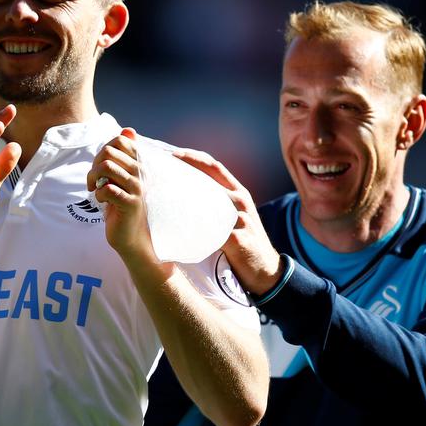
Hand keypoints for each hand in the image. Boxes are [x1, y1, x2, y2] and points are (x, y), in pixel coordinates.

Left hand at [87, 128, 165, 272]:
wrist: (130, 236)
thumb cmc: (121, 205)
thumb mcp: (119, 177)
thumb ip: (122, 155)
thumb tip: (128, 129)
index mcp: (138, 163)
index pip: (120, 140)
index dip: (103, 151)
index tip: (100, 168)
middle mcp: (141, 172)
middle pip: (108, 152)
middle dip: (94, 165)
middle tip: (93, 181)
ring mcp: (137, 188)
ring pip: (106, 167)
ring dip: (93, 178)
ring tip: (94, 189)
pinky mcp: (130, 204)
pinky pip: (107, 189)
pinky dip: (99, 194)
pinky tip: (101, 200)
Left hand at [172, 149, 281, 294]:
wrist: (266, 272)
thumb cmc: (244, 244)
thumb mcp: (233, 217)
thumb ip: (216, 203)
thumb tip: (184, 194)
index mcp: (238, 192)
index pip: (213, 165)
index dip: (192, 157)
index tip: (171, 153)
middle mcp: (240, 201)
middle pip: (208, 176)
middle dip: (183, 169)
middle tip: (159, 166)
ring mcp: (240, 218)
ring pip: (207, 199)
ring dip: (183, 194)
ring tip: (159, 190)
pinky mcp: (237, 239)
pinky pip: (210, 229)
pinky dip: (192, 225)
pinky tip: (173, 224)